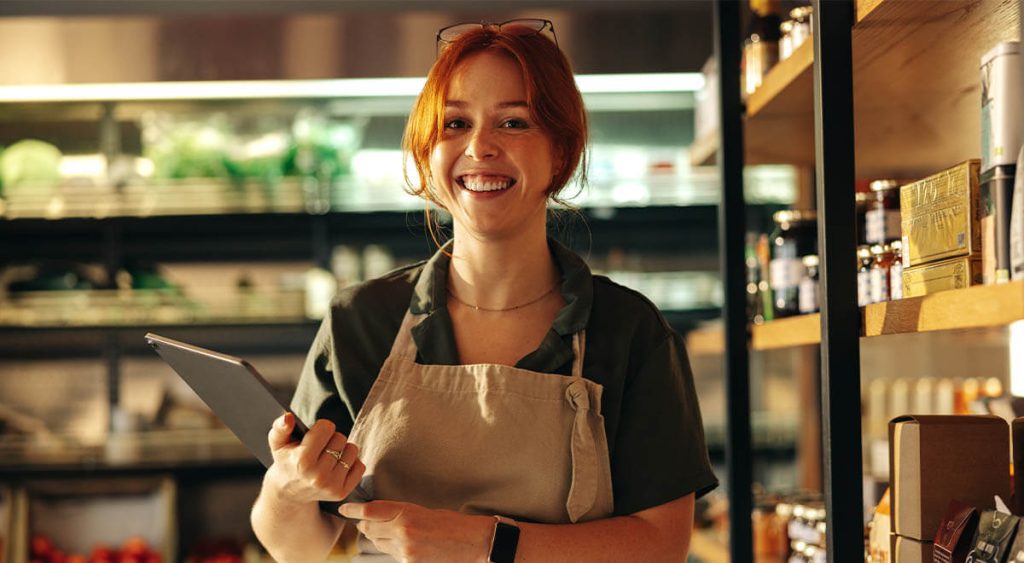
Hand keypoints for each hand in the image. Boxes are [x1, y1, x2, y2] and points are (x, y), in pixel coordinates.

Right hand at [265, 413, 364, 504]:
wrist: (289, 492)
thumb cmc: (286, 461)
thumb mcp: (278, 443)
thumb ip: (280, 427)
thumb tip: (287, 417)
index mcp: (302, 460)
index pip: (327, 427)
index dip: (321, 428)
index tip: (314, 435)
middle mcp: (318, 475)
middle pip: (340, 438)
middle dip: (331, 439)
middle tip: (320, 448)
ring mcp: (330, 485)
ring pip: (352, 450)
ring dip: (343, 450)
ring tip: (328, 457)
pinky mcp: (341, 492)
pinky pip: (360, 466)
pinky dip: (352, 463)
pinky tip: (336, 467)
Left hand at [340, 501, 494, 562]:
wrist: (474, 544)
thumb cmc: (453, 523)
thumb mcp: (423, 511)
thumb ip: (399, 514)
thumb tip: (378, 517)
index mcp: (407, 514)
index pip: (370, 512)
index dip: (354, 509)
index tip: (344, 507)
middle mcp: (402, 533)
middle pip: (369, 529)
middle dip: (366, 524)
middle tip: (364, 519)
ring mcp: (405, 552)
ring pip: (379, 543)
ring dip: (379, 537)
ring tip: (391, 531)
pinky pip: (392, 555)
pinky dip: (392, 548)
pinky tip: (403, 543)